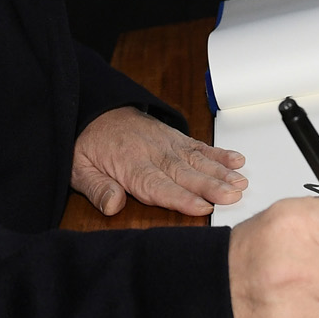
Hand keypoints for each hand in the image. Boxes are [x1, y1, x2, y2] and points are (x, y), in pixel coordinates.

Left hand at [71, 106, 245, 216]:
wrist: (93, 110)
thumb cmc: (87, 144)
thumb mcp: (77, 168)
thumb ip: (96, 188)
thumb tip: (112, 205)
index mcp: (130, 165)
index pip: (158, 185)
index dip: (181, 198)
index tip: (202, 207)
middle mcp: (154, 154)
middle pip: (185, 173)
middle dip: (211, 185)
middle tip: (233, 195)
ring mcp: (167, 144)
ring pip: (197, 159)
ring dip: (221, 171)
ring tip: (241, 182)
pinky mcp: (174, 138)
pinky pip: (199, 145)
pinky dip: (219, 153)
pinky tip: (236, 160)